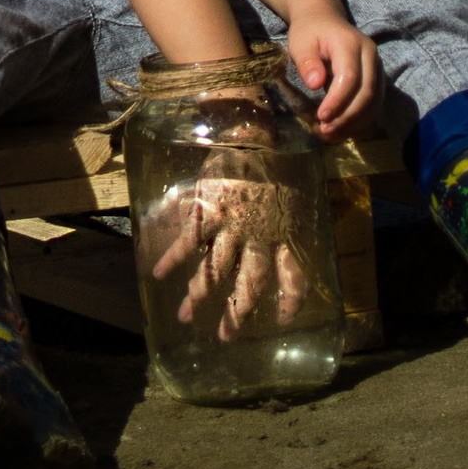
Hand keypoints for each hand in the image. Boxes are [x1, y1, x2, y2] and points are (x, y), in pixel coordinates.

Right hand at [146, 159, 319, 335]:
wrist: (253, 131)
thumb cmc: (280, 160)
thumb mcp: (300, 191)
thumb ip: (298, 215)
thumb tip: (309, 230)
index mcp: (286, 234)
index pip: (294, 279)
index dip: (291, 302)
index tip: (285, 319)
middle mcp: (258, 238)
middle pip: (249, 287)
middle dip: (236, 314)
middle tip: (225, 337)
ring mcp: (229, 226)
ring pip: (213, 271)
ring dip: (198, 296)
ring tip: (186, 318)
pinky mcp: (206, 211)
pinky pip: (187, 241)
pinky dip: (172, 258)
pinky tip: (158, 274)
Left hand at [288, 13, 379, 138]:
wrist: (324, 19)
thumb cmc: (310, 31)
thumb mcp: (300, 42)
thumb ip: (307, 62)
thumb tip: (315, 84)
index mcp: (351, 43)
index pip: (350, 78)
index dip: (338, 101)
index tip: (321, 117)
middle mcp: (370, 55)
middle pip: (367, 93)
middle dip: (347, 117)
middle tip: (326, 131)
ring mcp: (377, 67)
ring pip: (375, 102)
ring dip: (355, 123)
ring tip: (332, 135)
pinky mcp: (378, 78)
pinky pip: (375, 103)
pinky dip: (360, 120)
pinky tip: (343, 129)